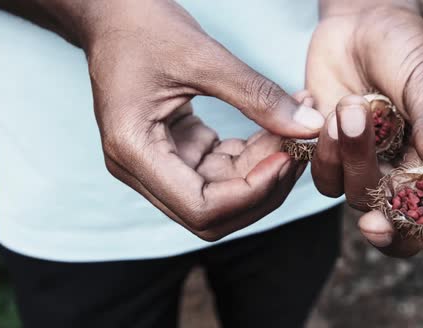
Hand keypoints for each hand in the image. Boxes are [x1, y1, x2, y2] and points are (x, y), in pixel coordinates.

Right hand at [78, 1, 322, 239]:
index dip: (251, 193)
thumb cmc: (142, 26)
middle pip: (214, 213)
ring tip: (294, 129)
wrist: (113, 14)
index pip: (200, 208)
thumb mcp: (202, 56)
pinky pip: (222, 168)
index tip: (288, 157)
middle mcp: (140, 168)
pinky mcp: (176, 151)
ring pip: (223, 195)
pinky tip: (276, 126)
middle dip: (263, 187)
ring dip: (263, 170)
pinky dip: (253, 154)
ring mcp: (157, 163)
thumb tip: (309, 128)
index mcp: (133, 151)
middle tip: (299, 148)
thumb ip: (257, 96)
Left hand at [307, 1, 422, 255]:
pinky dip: (322, 151)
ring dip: (350, 160)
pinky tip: (326, 112)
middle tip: (375, 223)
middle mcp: (403, 171)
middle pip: (399, 225)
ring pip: (357, 197)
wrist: (357, 25)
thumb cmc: (402, 48)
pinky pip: (324, 177)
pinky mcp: (331, 157)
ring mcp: (366, 167)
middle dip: (387, 230)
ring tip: (350, 107)